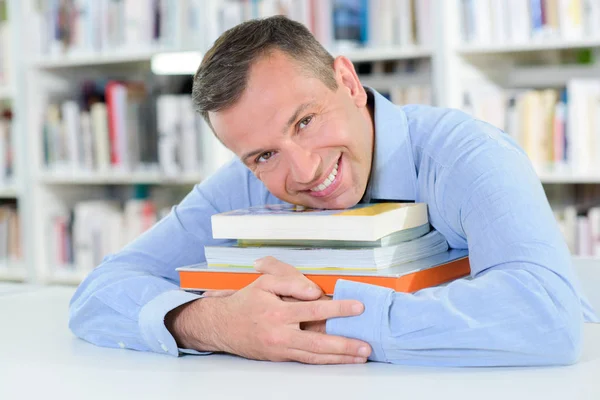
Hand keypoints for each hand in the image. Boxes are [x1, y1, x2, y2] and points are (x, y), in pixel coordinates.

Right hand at [167, 257, 371, 363]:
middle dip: (344, 344)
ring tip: (360, 355)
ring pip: (315, 356)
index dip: (338, 309)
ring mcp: (280, 349)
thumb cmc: (245, 302)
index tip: (357, 307)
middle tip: (365, 345)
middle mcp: (280, 334)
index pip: (313, 309)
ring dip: (339, 357)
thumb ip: (290, 282)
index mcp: (278, 312)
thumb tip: (314, 291)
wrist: (221, 326)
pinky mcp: (280, 357)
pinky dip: (325, 361)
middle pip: (318, 342)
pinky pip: (307, 361)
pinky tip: (340, 360)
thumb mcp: (264, 283)